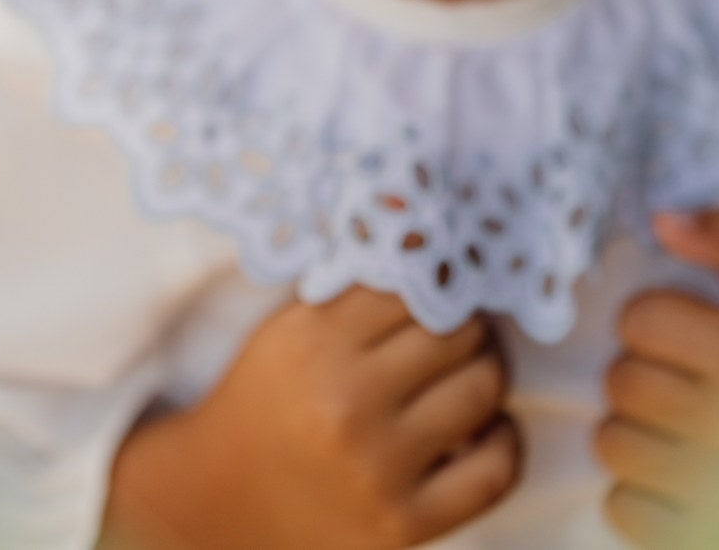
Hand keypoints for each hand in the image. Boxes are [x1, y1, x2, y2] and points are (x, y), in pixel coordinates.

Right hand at [105, 285, 521, 549]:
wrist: (215, 503)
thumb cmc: (265, 399)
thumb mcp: (295, 325)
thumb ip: (357, 275)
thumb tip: (411, 201)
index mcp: (314, 343)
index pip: (414, 281)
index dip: (435, 278)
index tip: (438, 284)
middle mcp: (346, 404)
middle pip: (456, 330)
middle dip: (465, 323)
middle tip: (455, 328)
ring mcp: (377, 470)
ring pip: (483, 387)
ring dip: (486, 372)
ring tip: (464, 372)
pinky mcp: (404, 527)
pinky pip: (495, 470)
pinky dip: (503, 439)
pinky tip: (482, 427)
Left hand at [594, 207, 718, 547]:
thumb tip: (662, 220)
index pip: (640, 321)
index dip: (657, 321)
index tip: (689, 335)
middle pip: (622, 381)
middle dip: (646, 376)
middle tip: (687, 385)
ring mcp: (716, 492)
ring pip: (615, 442)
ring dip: (639, 433)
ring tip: (683, 430)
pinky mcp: (700, 539)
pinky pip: (624, 507)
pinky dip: (642, 493)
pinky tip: (681, 478)